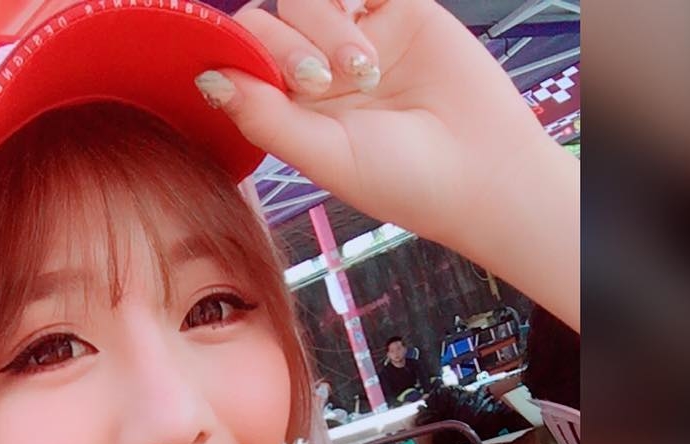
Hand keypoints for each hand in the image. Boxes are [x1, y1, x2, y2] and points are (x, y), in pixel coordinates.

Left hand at [203, 0, 545, 251]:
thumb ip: (265, 117)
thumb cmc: (403, 181)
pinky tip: (372, 23)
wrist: (482, 170)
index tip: (271, 78)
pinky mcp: (399, 8)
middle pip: (270, 19)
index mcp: (293, 110)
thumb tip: (207, 81)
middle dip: (290, 47)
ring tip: (364, 69)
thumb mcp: (324, 156)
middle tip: (323, 83)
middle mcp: (319, 70)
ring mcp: (357, 35)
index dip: (245, 58)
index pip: (245, 59)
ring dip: (326, 26)